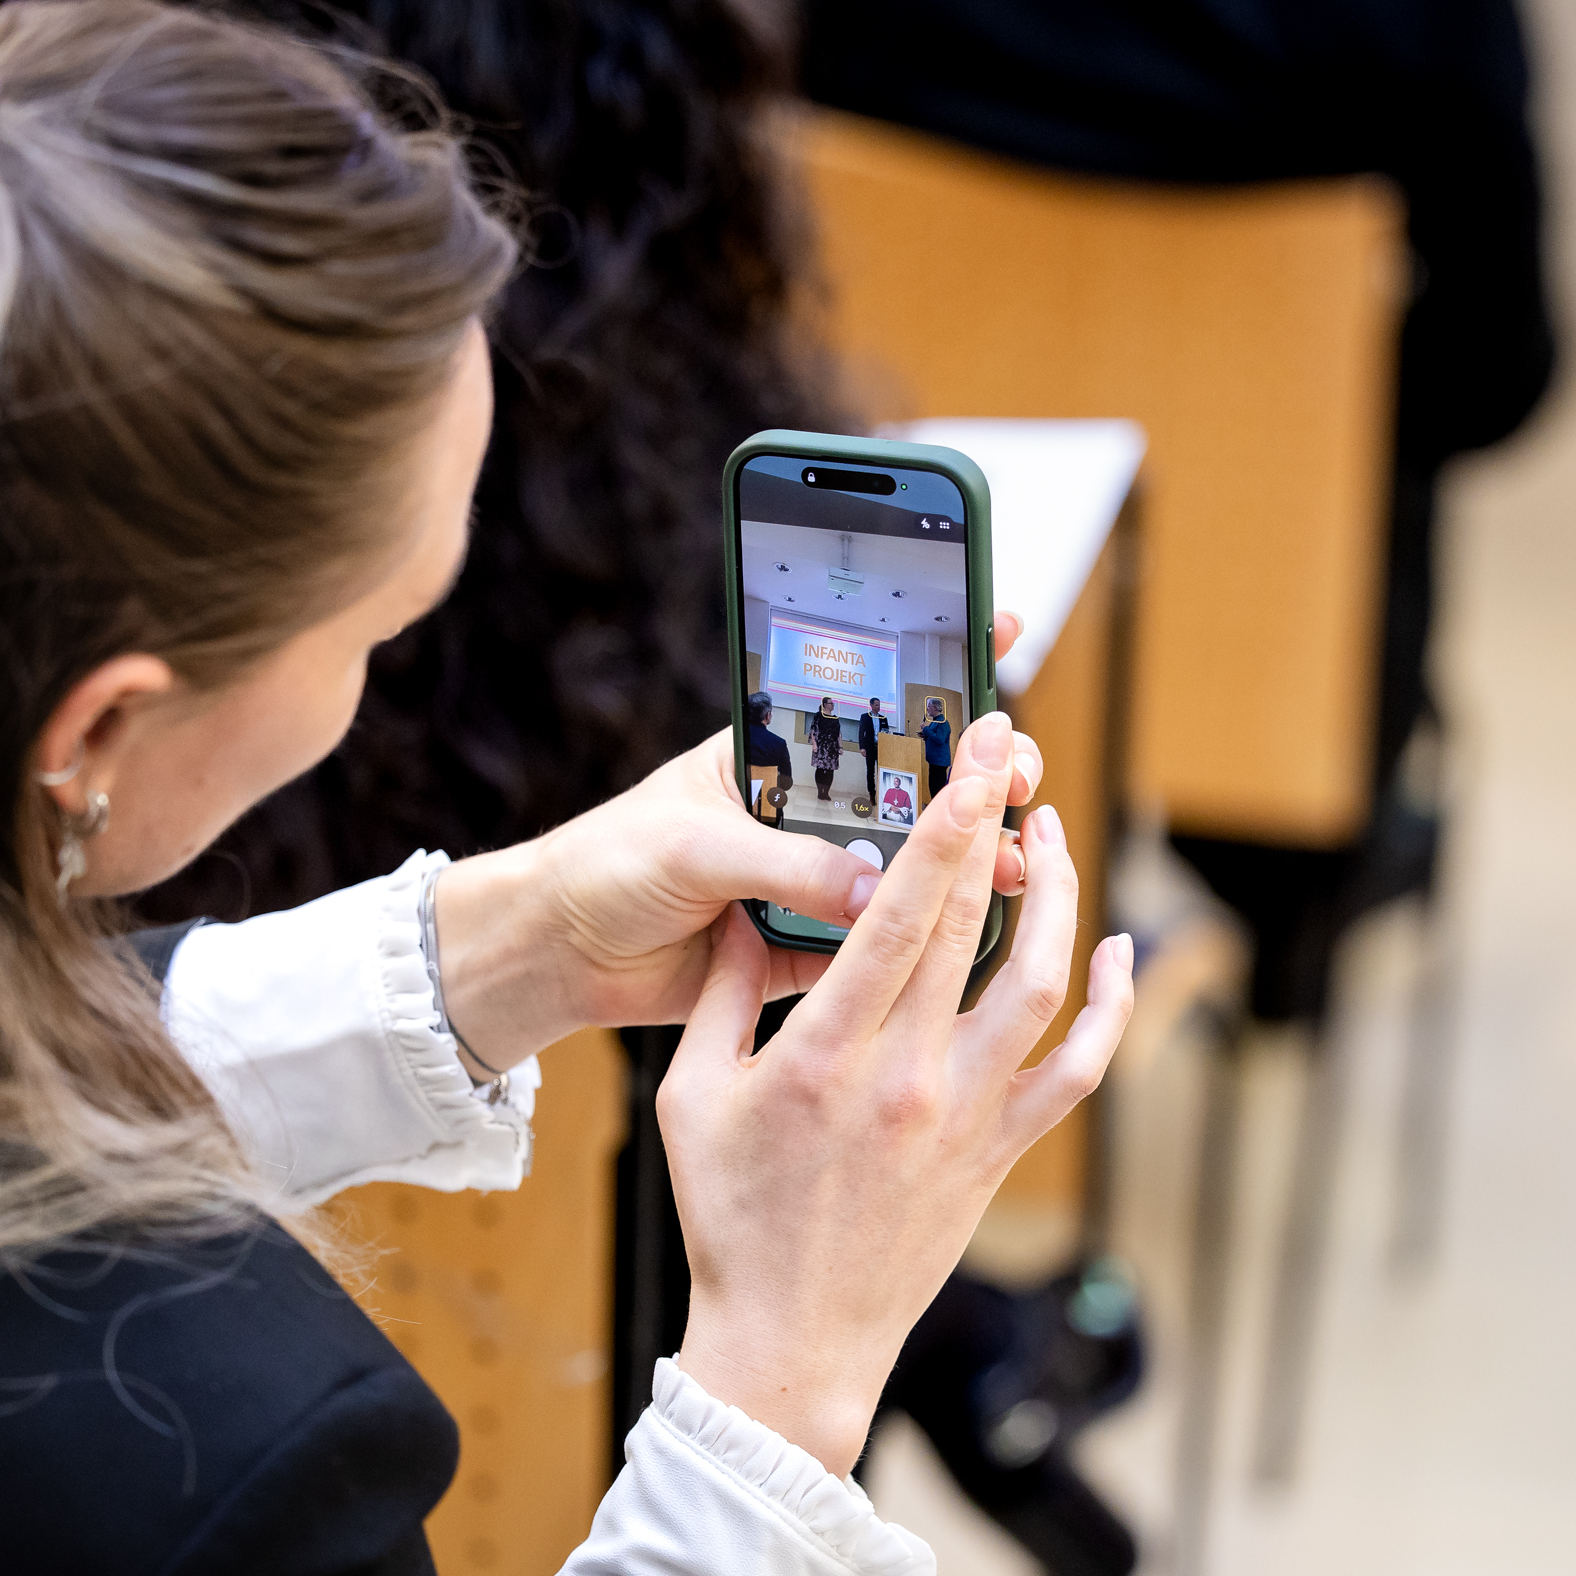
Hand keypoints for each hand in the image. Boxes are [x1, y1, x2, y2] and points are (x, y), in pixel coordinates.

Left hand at [436, 614, 1043, 1067]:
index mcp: (777, 754)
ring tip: (1017, 859)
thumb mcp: (695, 845)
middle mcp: (808, 811)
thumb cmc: (610, 864)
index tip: (1002, 624)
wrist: (558, 951)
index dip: (938, 658)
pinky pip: (880, 942)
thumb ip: (784, 864)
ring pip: (910, 866)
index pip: (870, 696)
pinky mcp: (811, 948)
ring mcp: (816, 879)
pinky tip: (978, 929)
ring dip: (967, 860)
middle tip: (1018, 772)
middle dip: (977, 773)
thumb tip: (870, 891)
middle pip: (914, 785)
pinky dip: (926, 938)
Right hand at [659, 709, 1135, 1472]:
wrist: (794, 1339)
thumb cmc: (732, 1220)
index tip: (972, 757)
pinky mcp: (1000, 1151)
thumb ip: (723, 995)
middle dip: (995, 823)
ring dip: (1061, 899)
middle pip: (972, 923)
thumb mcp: (693, 1097)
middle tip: (1010, 752)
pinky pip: (1078, 1070)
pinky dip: (1111, 1010)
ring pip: (1043, 983)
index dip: (944, 823)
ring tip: (1051, 837)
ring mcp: (967, 1115)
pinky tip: (1117, 958)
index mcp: (826, 1053)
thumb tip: (746, 911)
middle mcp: (909, 1076)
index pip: (899, 912)